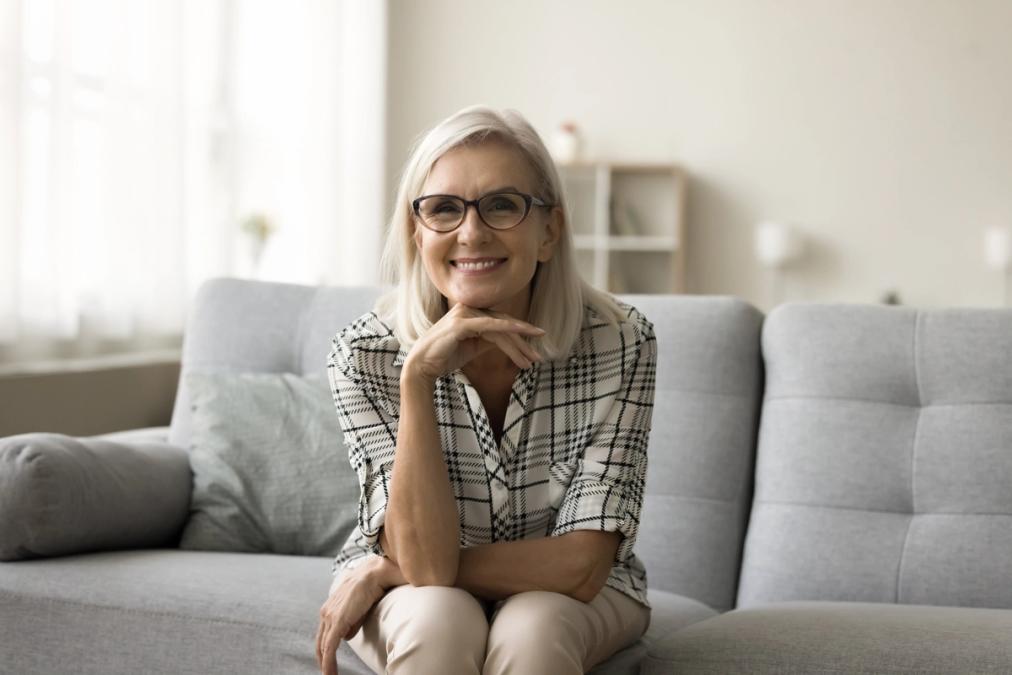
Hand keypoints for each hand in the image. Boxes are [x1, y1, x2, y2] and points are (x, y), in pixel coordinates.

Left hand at [315, 561, 386, 674]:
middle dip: (323, 661)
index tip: (328, 663)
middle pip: (320, 643)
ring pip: (323, 647)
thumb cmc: (370, 587)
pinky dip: (329, 662)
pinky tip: (330, 673)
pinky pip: (330, 647)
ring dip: (326, 665)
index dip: (325, 650)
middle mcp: (326, 613)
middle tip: (328, 674)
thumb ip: (351, 623)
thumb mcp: (358, 609)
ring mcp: (330, 617)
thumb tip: (346, 638)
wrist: (374, 574)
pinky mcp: (337, 622)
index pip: (324, 635)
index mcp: (330, 608)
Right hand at [403, 303, 545, 383]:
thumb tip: (509, 342)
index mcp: (470, 312)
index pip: (500, 323)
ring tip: (530, 361)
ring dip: (517, 346)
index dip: (519, 335)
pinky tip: (520, 337)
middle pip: (503, 324)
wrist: (422, 366)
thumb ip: (489, 340)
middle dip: (522, 342)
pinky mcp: (461, 323)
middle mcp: (468, 308)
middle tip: (538, 357)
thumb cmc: (445, 356)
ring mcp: (464, 314)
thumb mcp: (473, 347)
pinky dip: (507, 330)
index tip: (534, 348)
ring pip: (499, 328)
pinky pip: (489, 326)